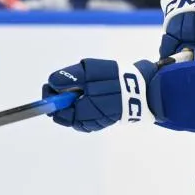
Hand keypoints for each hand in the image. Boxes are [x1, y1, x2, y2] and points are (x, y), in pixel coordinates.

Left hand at [42, 58, 157, 132]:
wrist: (143, 90)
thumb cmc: (117, 78)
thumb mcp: (92, 71)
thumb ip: (71, 77)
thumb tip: (52, 83)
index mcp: (83, 112)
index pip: (56, 112)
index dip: (51, 98)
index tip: (51, 85)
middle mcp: (88, 123)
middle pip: (63, 115)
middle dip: (61, 99)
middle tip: (66, 84)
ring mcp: (95, 123)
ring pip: (74, 116)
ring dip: (72, 102)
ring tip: (81, 88)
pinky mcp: (102, 122)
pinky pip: (85, 116)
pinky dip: (82, 106)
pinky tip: (89, 95)